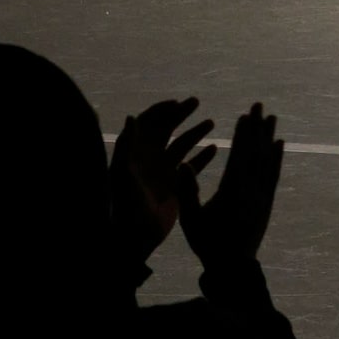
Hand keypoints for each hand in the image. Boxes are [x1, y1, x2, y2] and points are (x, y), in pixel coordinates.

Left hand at [109, 97, 215, 267]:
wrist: (135, 236)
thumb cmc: (126, 205)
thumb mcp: (123, 174)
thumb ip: (126, 146)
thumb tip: (131, 117)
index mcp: (136, 153)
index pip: (147, 124)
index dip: (160, 110)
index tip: (177, 102)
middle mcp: (150, 158)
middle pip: (166, 129)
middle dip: (179, 114)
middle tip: (196, 101)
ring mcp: (164, 172)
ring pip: (181, 145)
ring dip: (194, 132)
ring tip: (211, 122)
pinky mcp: (176, 186)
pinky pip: (191, 167)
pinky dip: (202, 157)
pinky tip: (215, 149)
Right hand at [181, 102, 281, 272]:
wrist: (233, 268)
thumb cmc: (207, 243)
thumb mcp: (191, 220)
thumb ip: (188, 191)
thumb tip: (182, 164)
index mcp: (232, 193)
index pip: (239, 157)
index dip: (243, 135)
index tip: (245, 115)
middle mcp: (251, 191)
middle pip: (256, 153)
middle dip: (258, 128)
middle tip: (260, 105)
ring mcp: (262, 196)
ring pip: (268, 161)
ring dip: (269, 137)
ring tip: (272, 118)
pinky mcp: (267, 203)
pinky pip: (274, 175)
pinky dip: (277, 158)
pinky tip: (279, 144)